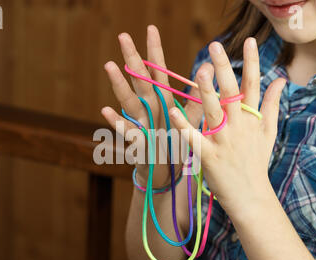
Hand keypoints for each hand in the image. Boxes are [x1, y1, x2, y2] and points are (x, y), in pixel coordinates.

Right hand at [101, 25, 202, 188]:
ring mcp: (141, 124)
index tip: (151, 28)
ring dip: (120, 84)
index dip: (154, 51)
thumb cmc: (176, 144)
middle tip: (123, 36)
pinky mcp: (138, 143)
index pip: (158, 71)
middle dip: (132, 58)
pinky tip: (106, 110)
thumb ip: (197, 97)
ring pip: (130, 101)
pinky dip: (117, 121)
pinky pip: (127, 131)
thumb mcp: (190, 120)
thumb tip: (209, 67)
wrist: (168, 174)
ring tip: (110, 65)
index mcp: (163, 101)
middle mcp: (150, 109)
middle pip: (140, 80)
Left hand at [169, 38, 285, 214]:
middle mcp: (239, 127)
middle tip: (215, 46)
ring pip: (215, 112)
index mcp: (252, 119)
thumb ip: (272, 104)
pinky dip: (184, 126)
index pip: (253, 86)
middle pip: (232, 94)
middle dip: (224, 69)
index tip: (248, 41)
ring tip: (200, 70)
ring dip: (207, 91)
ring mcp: (224, 142)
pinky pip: (194, 139)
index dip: (251, 62)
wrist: (251, 196)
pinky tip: (175, 111)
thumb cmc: (256, 162)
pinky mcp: (209, 157)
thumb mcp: (268, 132)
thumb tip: (281, 79)